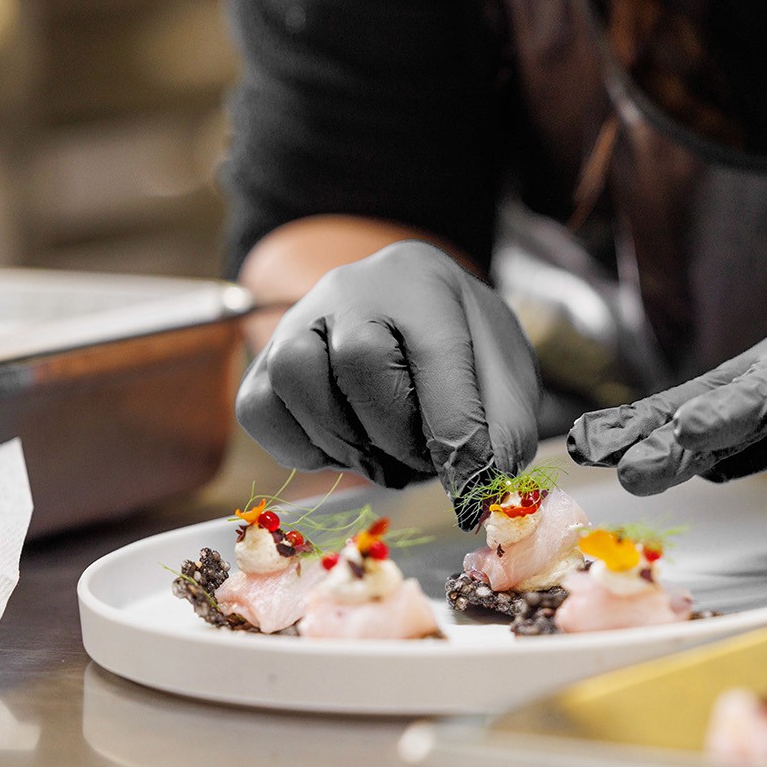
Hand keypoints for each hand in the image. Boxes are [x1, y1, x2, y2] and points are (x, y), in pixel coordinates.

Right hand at [235, 241, 540, 528]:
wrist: (411, 329)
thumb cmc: (461, 355)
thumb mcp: (506, 378)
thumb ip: (506, 427)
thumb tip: (482, 482)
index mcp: (424, 282)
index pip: (436, 352)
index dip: (456, 430)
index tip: (473, 485)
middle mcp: (352, 289)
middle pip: (359, 358)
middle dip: (399, 432)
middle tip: (427, 460)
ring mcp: (298, 322)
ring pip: (296, 376)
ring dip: (348, 441)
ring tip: (389, 457)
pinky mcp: (263, 363)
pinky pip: (260, 408)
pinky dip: (303, 447)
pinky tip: (348, 447)